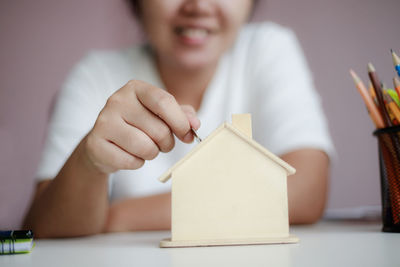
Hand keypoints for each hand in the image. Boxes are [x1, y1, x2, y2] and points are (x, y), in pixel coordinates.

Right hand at [83, 80, 199, 173]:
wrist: (105, 141)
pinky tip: (130, 155)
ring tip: (146, 148)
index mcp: (135, 88)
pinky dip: (136, 163)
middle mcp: (117, 100)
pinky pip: (130, 161)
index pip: (164, 102)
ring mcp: (103, 121)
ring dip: (152, 153)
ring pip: (145, 147)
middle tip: (162, 143)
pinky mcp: (95, 144)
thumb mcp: (162, 115)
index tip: (187, 134)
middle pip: (159, 129)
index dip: (180, 122)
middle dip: (167, 143)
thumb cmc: (139, 126)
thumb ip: (182, 116)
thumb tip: (194, 124)